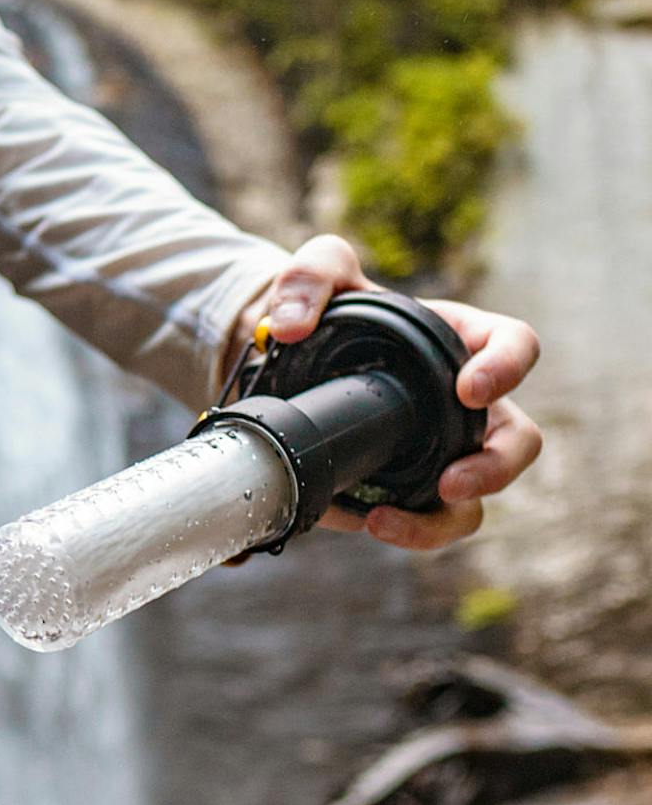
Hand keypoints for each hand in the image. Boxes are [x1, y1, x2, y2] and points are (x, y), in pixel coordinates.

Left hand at [226, 234, 542, 549]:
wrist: (288, 365)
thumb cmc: (326, 312)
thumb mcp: (318, 274)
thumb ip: (309, 277)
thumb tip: (290, 324)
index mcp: (460, 341)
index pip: (515, 347)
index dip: (506, 367)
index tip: (469, 388)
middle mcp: (462, 404)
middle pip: (517, 441)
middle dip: (496, 466)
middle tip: (451, 481)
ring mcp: (437, 452)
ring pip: (473, 500)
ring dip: (444, 519)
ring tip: (389, 520)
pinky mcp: (403, 489)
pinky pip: (425, 521)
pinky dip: (405, 531)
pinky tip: (365, 521)